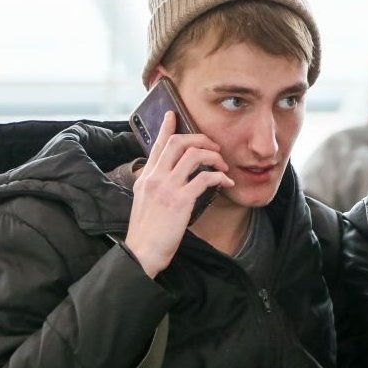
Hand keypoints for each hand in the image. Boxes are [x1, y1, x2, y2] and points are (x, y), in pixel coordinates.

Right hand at [125, 111, 233, 276]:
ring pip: (193, 155)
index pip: (157, 146)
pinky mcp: (180, 200)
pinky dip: (219, 177)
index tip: (174, 115)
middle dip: (200, 139)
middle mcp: (154, 178)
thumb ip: (155, 186)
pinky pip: (204, 178)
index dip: (167, 128)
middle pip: (178, 143)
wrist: (141, 252)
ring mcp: (167, 188)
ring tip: (223, 165)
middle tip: (214, 146)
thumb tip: (169, 177)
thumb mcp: (145, 203)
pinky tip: (226, 182)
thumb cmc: (147, 232)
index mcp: (146, 178)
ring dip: (213, 156)